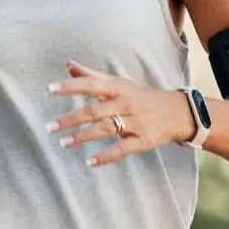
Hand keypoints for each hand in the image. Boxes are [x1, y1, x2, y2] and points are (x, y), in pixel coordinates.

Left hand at [48, 60, 193, 165]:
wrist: (178, 112)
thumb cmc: (141, 96)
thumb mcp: (120, 83)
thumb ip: (92, 76)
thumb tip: (68, 65)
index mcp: (119, 88)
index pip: (92, 85)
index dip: (71, 86)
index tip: (50, 89)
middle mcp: (126, 103)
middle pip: (95, 110)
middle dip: (70, 119)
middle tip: (49, 127)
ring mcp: (135, 122)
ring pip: (105, 129)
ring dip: (83, 137)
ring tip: (63, 143)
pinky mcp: (143, 140)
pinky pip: (122, 149)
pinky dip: (105, 156)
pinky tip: (89, 162)